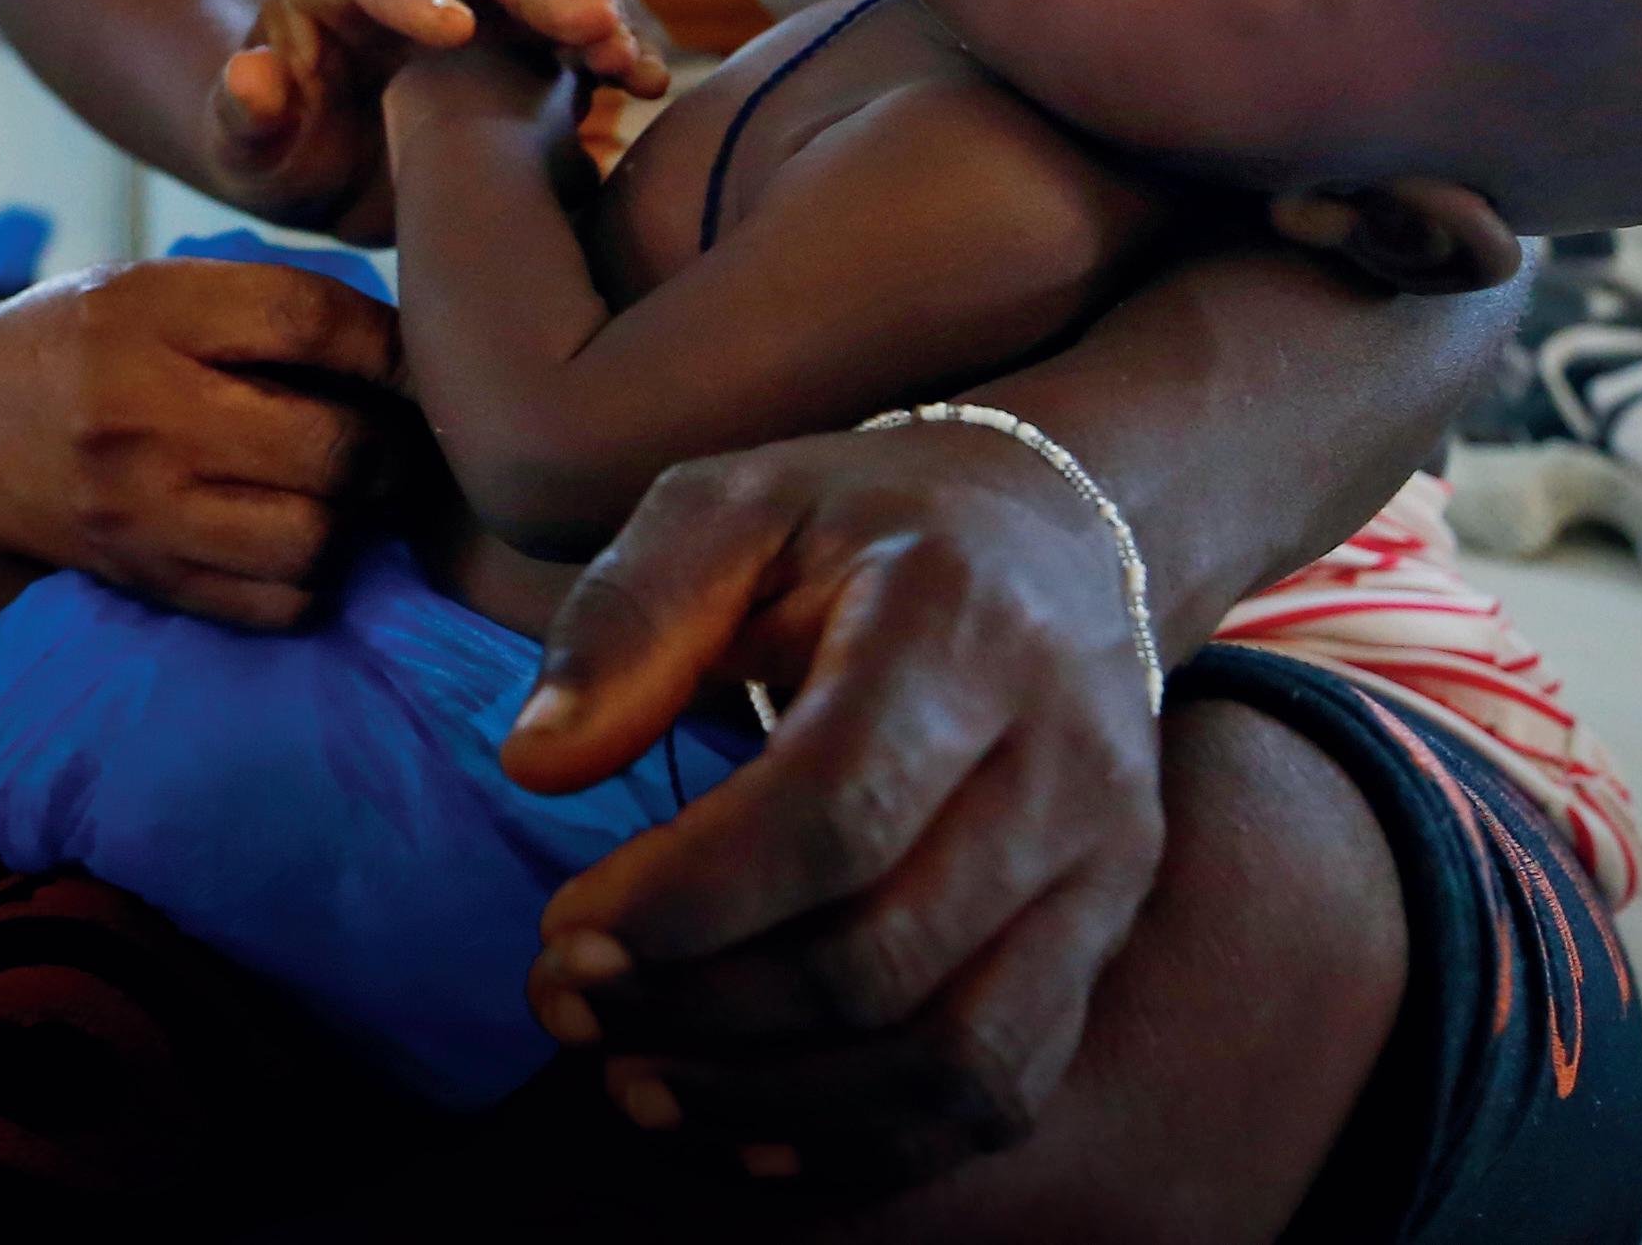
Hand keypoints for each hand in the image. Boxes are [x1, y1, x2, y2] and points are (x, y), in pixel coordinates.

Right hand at [0, 255, 401, 626]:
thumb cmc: (72, 342)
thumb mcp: (150, 287)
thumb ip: (259, 306)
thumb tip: (404, 350)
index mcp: (151, 314)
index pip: (310, 324)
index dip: (392, 347)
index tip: (420, 362)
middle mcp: (146, 414)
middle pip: (330, 445)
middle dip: (392, 444)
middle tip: (399, 436)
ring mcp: (144, 509)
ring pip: (314, 539)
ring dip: (356, 518)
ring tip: (351, 491)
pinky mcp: (146, 579)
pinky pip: (277, 604)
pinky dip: (313, 577)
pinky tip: (300, 537)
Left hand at [211, 0, 655, 237]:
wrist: (323, 166)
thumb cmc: (274, 153)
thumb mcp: (239, 150)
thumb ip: (241, 116)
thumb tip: (255, 74)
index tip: (453, 31)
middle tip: (588, 26)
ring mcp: (484, 2)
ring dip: (593, 6)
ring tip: (630, 63)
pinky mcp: (530, 43)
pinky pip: (584, 24)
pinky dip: (618, 46)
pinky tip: (648, 86)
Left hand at [499, 426, 1166, 1194]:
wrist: (1059, 533)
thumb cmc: (861, 520)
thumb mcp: (730, 504)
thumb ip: (627, 617)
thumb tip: (536, 763)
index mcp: (961, 629)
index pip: (834, 812)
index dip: (689, 902)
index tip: (562, 932)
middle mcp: (1062, 761)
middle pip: (885, 954)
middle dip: (702, 1007)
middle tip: (566, 1004)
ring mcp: (1103, 862)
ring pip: (954, 1054)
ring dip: (774, 1096)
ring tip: (633, 1082)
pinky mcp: (1105, 935)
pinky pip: (1002, 1087)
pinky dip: (869, 1137)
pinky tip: (743, 1123)